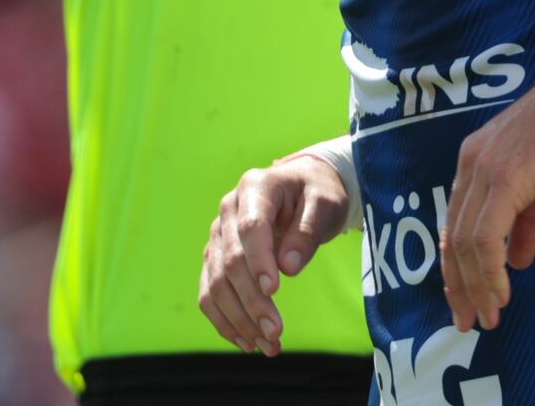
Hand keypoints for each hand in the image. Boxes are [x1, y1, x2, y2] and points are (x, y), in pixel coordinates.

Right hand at [199, 155, 351, 356]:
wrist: (303, 188)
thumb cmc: (317, 193)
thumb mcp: (325, 203)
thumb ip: (306, 231)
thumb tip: (288, 267)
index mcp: (255, 187)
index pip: (250, 227)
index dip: (259, 261)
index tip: (274, 290)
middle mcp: (228, 210)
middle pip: (231, 261)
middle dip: (252, 301)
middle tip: (276, 332)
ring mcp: (218, 234)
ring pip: (216, 283)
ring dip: (238, 319)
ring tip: (267, 345)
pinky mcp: (215, 256)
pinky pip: (209, 293)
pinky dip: (224, 320)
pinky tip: (247, 342)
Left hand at [439, 54, 534, 332]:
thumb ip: (527, 221)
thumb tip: (515, 261)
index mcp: (474, 163)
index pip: (455, 225)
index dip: (456, 268)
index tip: (466, 302)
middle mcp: (470, 165)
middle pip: (454, 238)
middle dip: (460, 286)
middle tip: (470, 322)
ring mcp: (485, 169)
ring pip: (468, 241)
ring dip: (477, 285)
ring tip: (490, 316)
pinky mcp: (505, 176)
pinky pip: (487, 234)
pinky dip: (490, 269)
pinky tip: (501, 291)